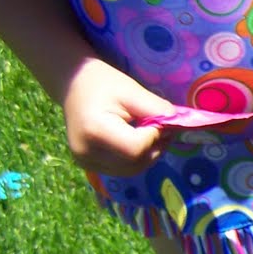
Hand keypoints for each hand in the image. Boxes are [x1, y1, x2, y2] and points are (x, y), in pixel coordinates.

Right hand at [60, 59, 171, 176]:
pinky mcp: (89, 166)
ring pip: (133, 170)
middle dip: (156, 148)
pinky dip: (137, 159)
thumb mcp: (132, 91)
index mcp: (94, 131)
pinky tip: (137, 142)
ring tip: (150, 134)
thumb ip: (157, 110)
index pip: (136, 149)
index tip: (159, 122)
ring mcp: (86, 162)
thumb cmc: (103, 83)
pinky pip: (124, 169)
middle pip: (136, 163)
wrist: (73, 84)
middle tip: (162, 130)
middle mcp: (87, 152)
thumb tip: (179, 125)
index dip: (154, 137)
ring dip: (149, 155)